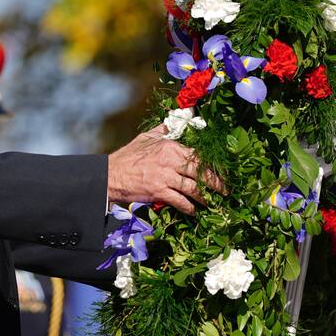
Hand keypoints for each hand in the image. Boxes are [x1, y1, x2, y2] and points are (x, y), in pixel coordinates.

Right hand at [108, 125, 223, 214]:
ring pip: (193, 188)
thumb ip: (162, 131)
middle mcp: (171, 161)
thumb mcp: (146, 138)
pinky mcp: (159, 192)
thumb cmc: (128, 156)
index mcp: (170, 146)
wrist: (110, 175)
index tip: (221, 172)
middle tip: (224, 190)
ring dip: (204, 197)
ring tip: (210, 202)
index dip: (212, 166)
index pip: (198, 156)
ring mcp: (165, 177)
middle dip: (215, 183)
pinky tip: (194, 211)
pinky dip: (189, 208)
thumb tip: (171, 123)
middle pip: (200, 172)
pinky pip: (180, 201)